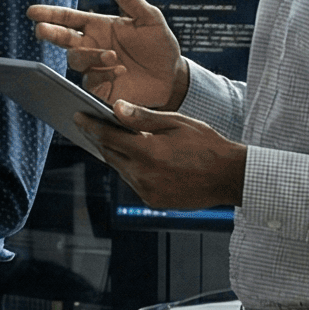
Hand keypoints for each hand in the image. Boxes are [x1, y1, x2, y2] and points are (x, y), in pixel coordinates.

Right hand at [28, 0, 187, 109]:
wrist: (172, 77)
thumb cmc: (159, 46)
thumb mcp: (150, 19)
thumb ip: (130, 0)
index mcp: (98, 27)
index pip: (69, 18)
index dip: (50, 14)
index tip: (33, 12)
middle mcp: (92, 46)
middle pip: (62, 38)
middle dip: (50, 33)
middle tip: (41, 30)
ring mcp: (94, 67)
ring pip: (76, 60)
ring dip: (90, 55)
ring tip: (112, 55)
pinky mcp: (100, 87)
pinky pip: (90, 80)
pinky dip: (103, 73)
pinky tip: (120, 70)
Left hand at [90, 99, 244, 210]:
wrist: (231, 177)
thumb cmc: (207, 145)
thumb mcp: (177, 123)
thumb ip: (143, 117)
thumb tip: (116, 107)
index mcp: (148, 152)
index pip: (108, 137)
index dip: (90, 126)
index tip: (77, 116)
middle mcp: (143, 175)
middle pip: (111, 155)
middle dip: (100, 139)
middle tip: (90, 125)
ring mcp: (148, 191)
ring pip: (121, 170)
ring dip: (116, 155)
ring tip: (110, 139)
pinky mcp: (154, 202)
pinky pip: (134, 182)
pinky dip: (131, 169)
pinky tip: (134, 158)